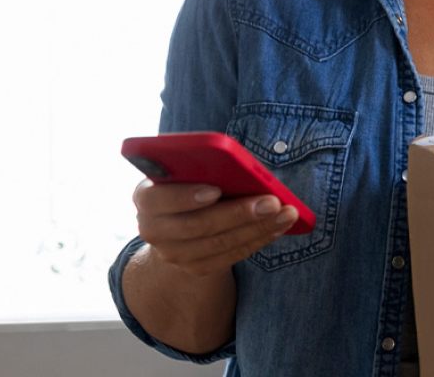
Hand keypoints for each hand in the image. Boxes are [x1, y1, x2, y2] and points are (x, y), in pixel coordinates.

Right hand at [133, 180, 300, 276]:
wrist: (180, 223)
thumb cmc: (192, 183)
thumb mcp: (190, 170)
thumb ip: (204, 166)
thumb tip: (240, 167)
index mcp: (146, 196)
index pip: (157, 198)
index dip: (185, 195)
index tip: (215, 189)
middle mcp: (152, 228)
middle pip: (197, 225)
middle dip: (239, 213)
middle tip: (272, 201)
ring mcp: (172, 253)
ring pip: (218, 244)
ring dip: (257, 228)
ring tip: (287, 214)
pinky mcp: (195, 268)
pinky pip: (229, 257)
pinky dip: (257, 241)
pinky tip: (279, 227)